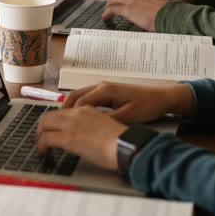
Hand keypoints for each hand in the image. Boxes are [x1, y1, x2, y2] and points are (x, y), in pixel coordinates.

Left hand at [35, 106, 124, 170]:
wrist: (126, 145)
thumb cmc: (121, 141)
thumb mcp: (105, 126)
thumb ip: (92, 126)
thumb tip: (85, 135)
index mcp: (87, 109)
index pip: (63, 111)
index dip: (54, 121)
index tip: (52, 129)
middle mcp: (77, 113)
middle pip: (49, 115)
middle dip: (42, 127)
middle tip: (41, 138)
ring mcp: (71, 124)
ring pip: (44, 124)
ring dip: (39, 136)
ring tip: (41, 146)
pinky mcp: (68, 138)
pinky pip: (46, 138)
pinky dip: (41, 145)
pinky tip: (44, 152)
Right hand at [61, 81, 193, 123]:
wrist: (162, 98)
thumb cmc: (148, 105)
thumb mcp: (128, 117)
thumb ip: (108, 121)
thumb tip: (90, 127)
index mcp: (105, 90)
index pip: (79, 103)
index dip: (68, 117)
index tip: (59, 129)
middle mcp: (101, 86)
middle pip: (74, 97)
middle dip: (62, 111)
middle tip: (52, 126)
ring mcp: (103, 88)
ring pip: (78, 97)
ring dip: (69, 109)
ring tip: (60, 124)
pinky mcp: (107, 93)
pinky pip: (86, 99)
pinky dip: (77, 108)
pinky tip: (76, 119)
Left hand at [102, 0, 170, 29]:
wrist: (171, 15)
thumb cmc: (170, 14)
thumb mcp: (161, 7)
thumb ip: (153, 8)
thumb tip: (151, 17)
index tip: (121, 3)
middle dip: (113, 1)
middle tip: (109, 8)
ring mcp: (131, 0)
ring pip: (114, 1)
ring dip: (109, 7)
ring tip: (106, 14)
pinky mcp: (127, 9)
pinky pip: (112, 9)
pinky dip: (107, 13)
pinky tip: (105, 17)